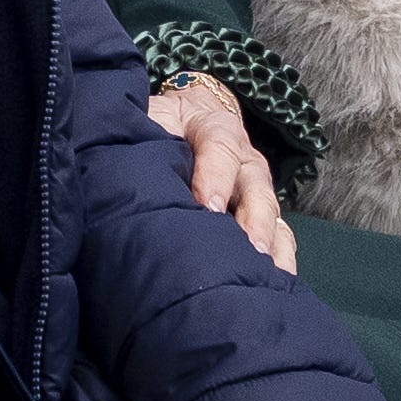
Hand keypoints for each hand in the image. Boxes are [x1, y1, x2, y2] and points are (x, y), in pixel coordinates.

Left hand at [148, 73, 298, 274]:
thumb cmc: (164, 126)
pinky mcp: (263, 212)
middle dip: (253, 218)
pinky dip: (282, 258)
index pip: (220, 146)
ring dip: (271, 242)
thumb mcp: (152, 120)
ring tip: (268, 271)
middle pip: (255, 186)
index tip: (208, 204)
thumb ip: (143, 138)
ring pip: (272, 212)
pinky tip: (279, 282)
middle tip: (248, 247)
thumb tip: (118, 172)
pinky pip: (281, 235)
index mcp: (214, 129)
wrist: (189, 118)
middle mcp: (244, 159)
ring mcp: (256, 188)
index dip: (215, 174)